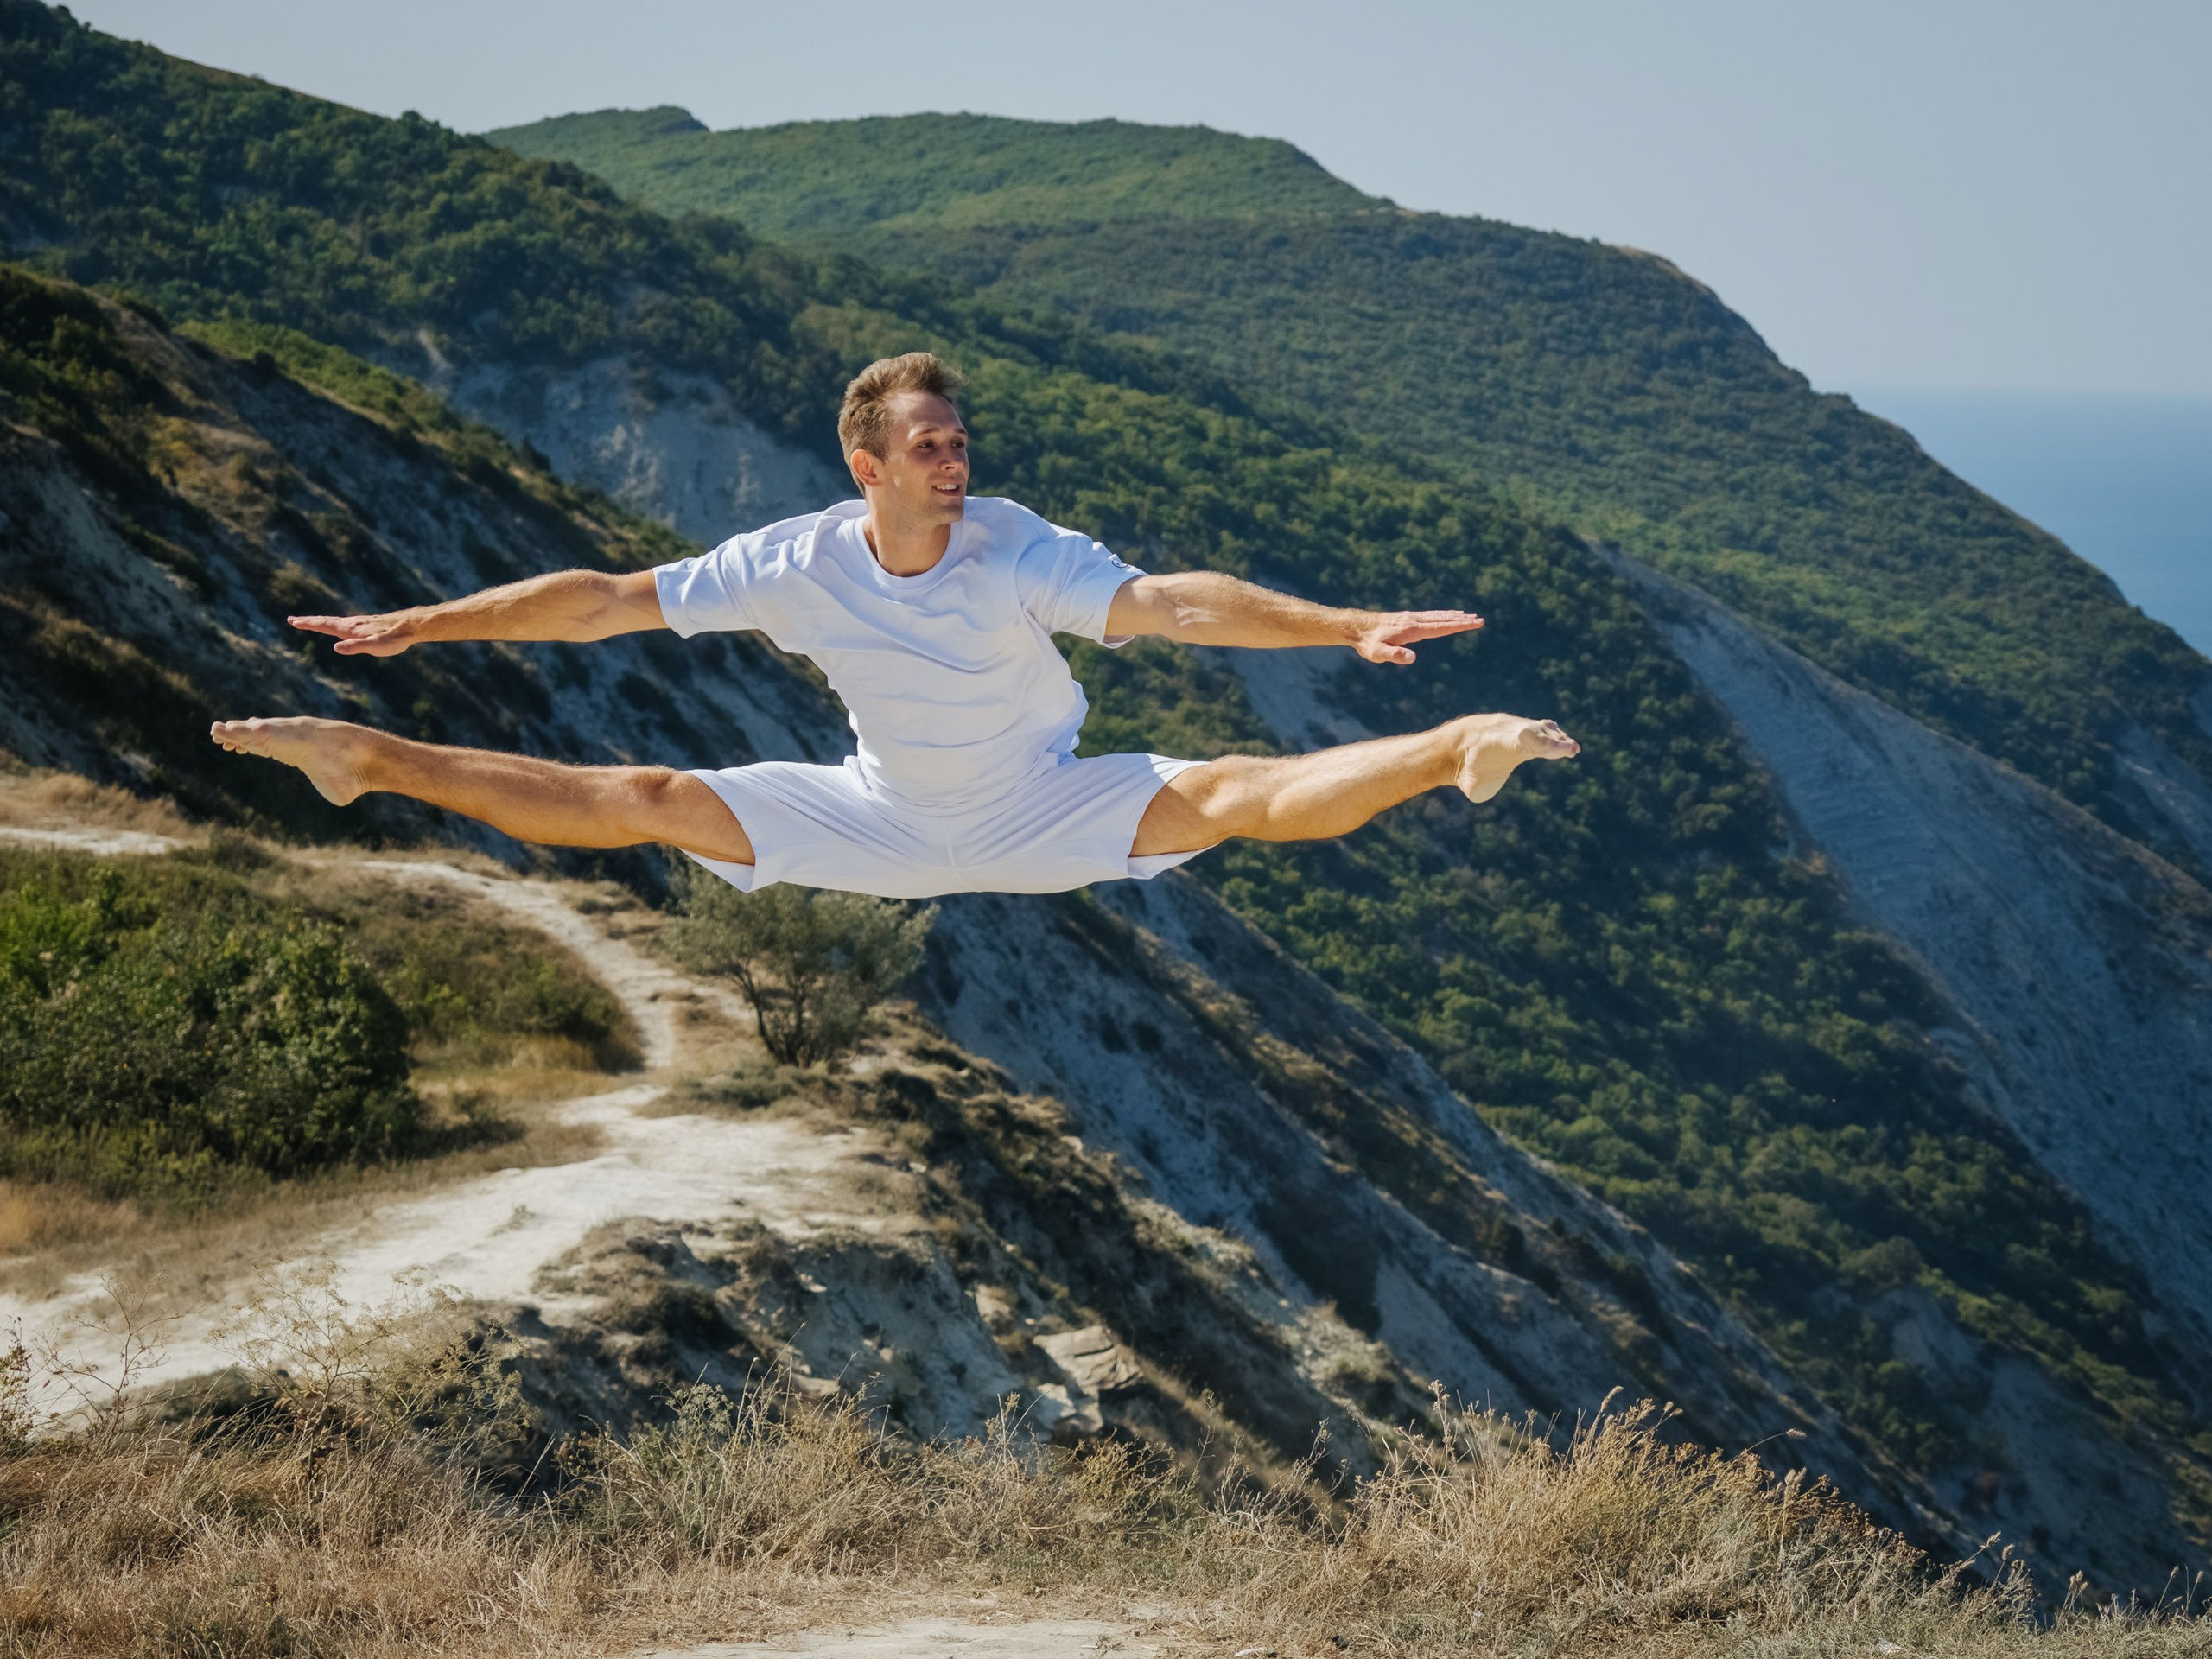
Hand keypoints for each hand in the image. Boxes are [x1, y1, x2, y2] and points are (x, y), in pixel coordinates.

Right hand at [289, 612, 418, 656]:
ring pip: (334, 621)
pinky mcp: (366, 624)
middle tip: (292, 620)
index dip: (308, 624)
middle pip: (325, 621)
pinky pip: (344, 623)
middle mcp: (351, 623)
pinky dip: (333, 623)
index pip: (324, 625)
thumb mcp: (375, 647)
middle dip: (308, 621)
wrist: (409, 627)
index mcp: (349, 629)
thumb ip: (355, 647)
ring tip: (309, 622)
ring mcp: (358, 623)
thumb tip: (336, 648)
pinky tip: (338, 626)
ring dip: (319, 621)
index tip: (293, 621)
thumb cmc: (393, 639)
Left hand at [1352, 609, 1483, 664]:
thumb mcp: (1378, 653)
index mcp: (1412, 630)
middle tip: (1480, 620)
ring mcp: (1411, 618)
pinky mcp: (1408, 618)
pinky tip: (1449, 614)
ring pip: (1438, 616)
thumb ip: (1395, 655)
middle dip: (1462, 620)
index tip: (1474, 623)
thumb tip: (1413, 658)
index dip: (1459, 626)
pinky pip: (1430, 615)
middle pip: (1443, 620)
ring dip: (1455, 616)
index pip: (1441, 628)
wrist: (1357, 627)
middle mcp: (1414, 621)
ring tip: (1470, 616)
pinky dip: (1443, 614)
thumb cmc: (1368, 643)